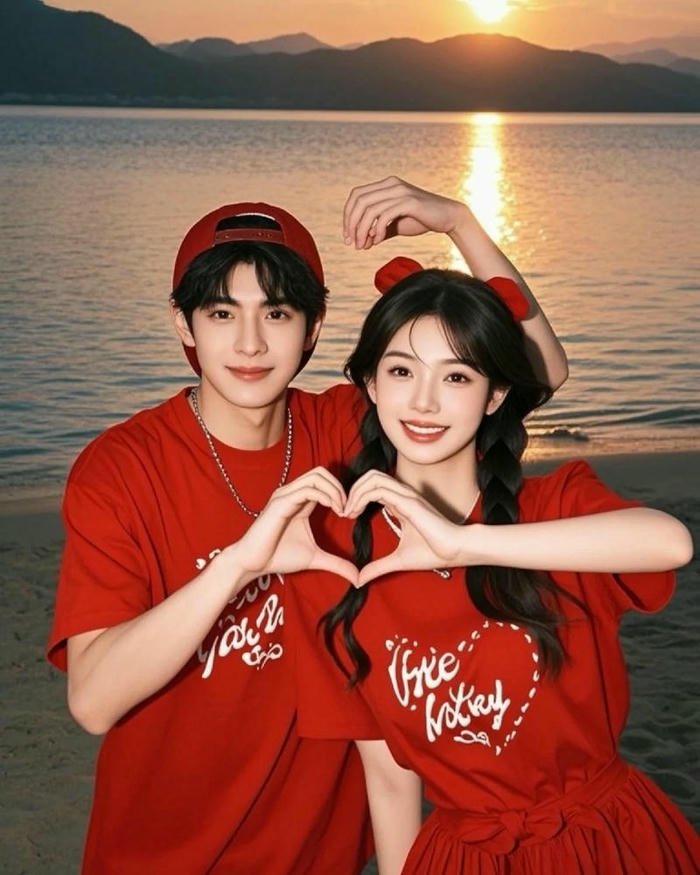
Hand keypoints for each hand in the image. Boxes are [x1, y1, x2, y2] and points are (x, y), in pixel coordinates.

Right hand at [234, 468, 357, 584]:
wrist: (253, 563)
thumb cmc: (278, 556)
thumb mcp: (314, 558)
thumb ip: (337, 563)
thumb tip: (358, 578)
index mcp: (300, 500)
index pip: (324, 481)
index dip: (341, 493)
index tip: (350, 513)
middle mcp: (292, 493)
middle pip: (321, 472)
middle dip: (340, 487)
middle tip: (348, 508)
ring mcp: (285, 495)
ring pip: (316, 476)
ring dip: (335, 490)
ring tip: (342, 509)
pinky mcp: (281, 502)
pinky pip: (307, 489)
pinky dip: (325, 495)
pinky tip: (333, 509)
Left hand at [343, 176, 465, 249]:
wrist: (448, 218)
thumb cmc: (422, 220)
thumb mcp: (395, 225)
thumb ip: (378, 231)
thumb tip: (362, 243)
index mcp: (386, 186)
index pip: (356, 196)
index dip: (348, 216)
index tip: (348, 236)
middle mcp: (391, 185)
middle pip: (359, 201)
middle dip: (351, 224)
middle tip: (352, 243)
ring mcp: (400, 192)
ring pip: (369, 209)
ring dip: (362, 230)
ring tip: (364, 245)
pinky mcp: (409, 202)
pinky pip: (385, 216)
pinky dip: (378, 230)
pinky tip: (378, 241)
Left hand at [344, 470, 464, 585]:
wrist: (456, 550)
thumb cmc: (434, 552)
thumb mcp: (399, 561)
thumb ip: (378, 567)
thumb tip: (360, 580)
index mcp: (401, 503)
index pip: (374, 486)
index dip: (357, 496)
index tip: (347, 516)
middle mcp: (402, 495)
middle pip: (370, 476)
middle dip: (352, 489)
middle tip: (343, 510)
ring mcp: (406, 495)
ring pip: (372, 478)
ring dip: (354, 492)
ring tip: (347, 511)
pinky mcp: (408, 501)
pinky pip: (378, 489)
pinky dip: (361, 496)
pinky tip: (354, 513)